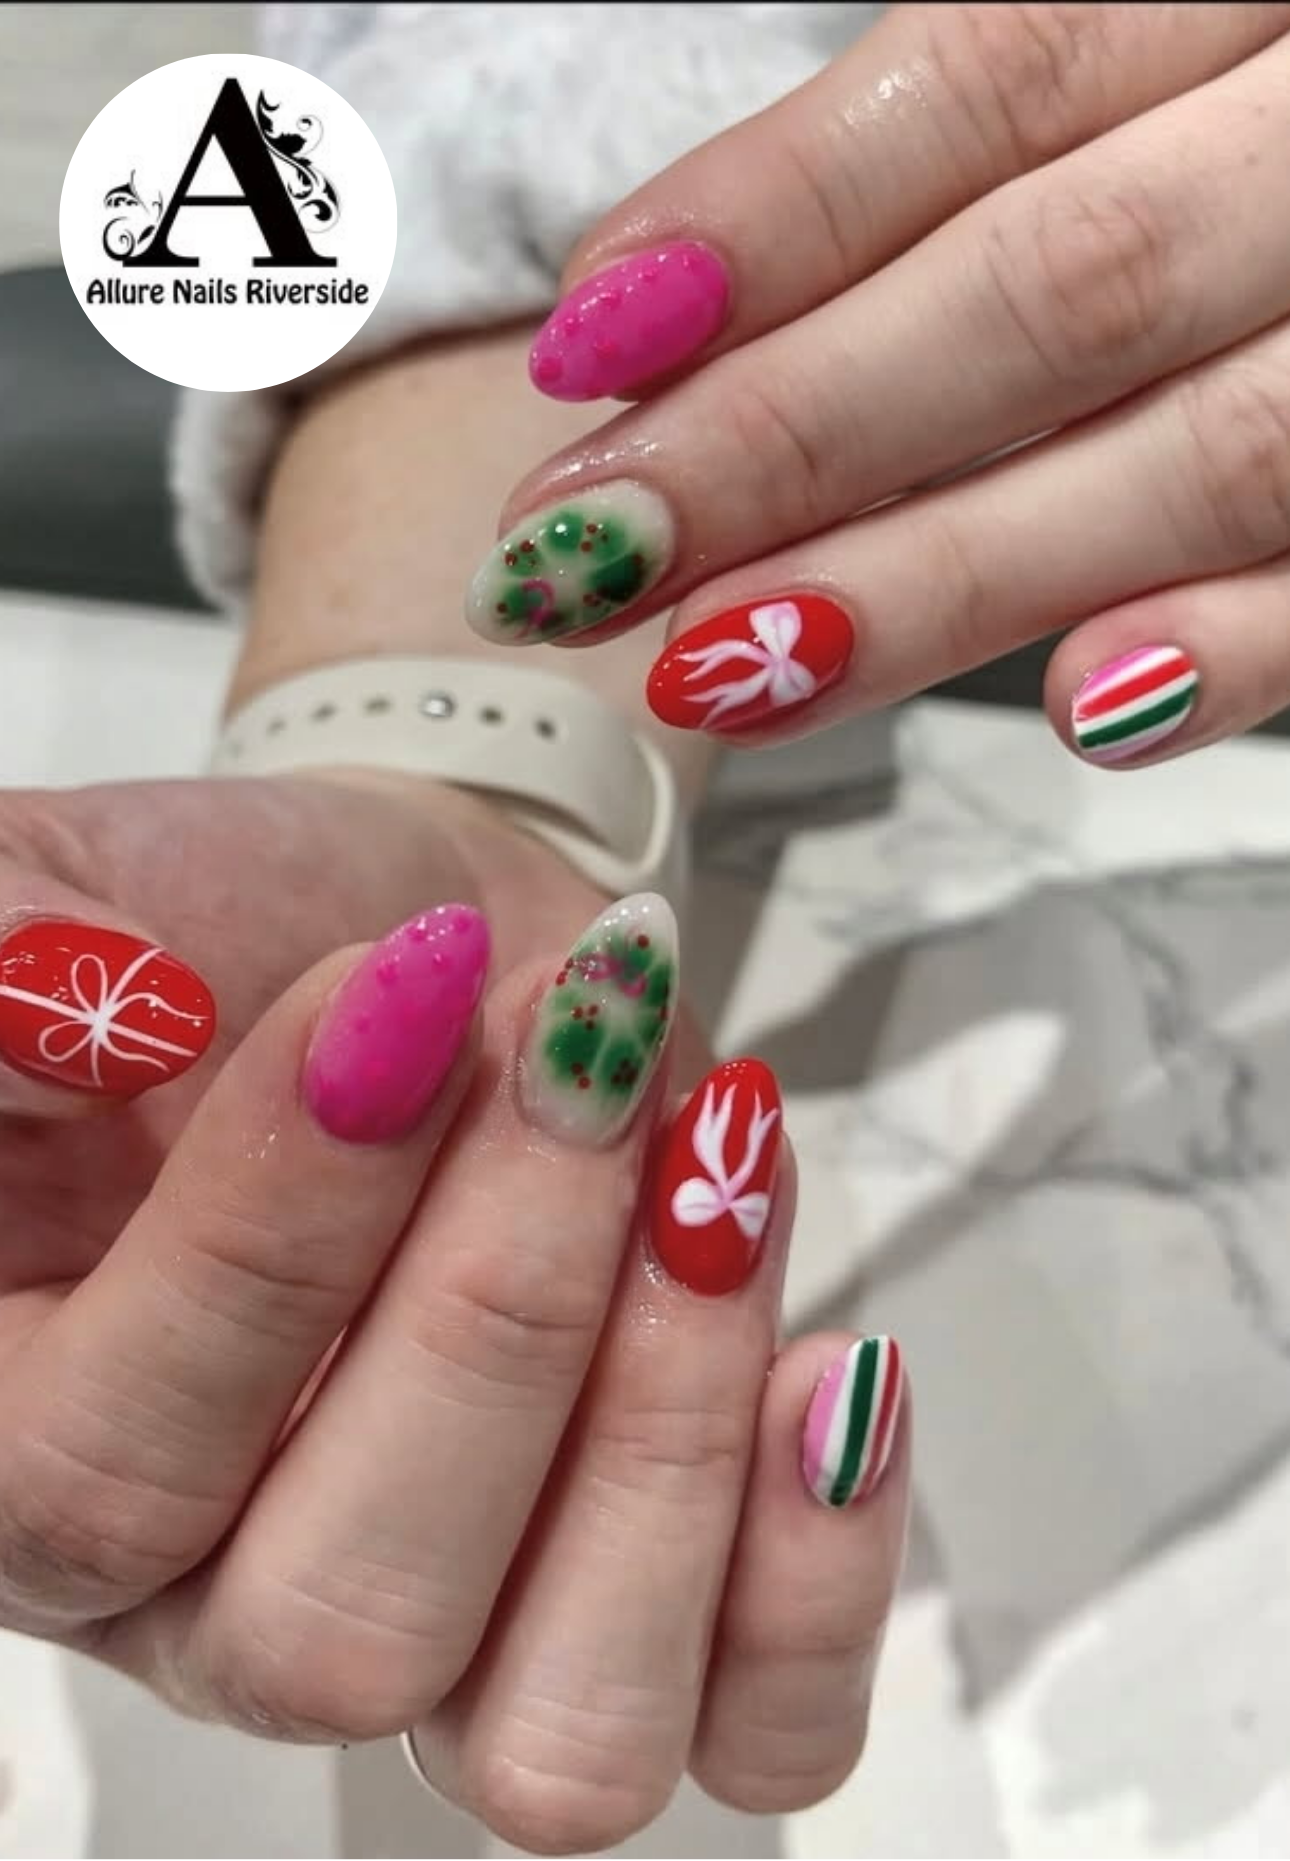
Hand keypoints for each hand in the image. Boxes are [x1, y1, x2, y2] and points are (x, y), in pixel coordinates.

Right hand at [0, 774, 909, 1853]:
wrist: (433, 934)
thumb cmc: (240, 931)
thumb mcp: (76, 896)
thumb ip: (20, 953)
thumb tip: (79, 1008)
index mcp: (34, 1448)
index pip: (112, 1475)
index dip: (273, 1244)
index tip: (397, 1000)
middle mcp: (221, 1594)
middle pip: (345, 1626)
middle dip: (499, 1314)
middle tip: (574, 1058)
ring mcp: (450, 1625)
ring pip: (558, 1735)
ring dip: (663, 1433)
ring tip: (708, 1179)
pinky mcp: (646, 1596)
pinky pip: (750, 1730)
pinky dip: (819, 1580)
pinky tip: (829, 1368)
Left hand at [468, 2, 1289, 770]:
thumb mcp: (1197, 39)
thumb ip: (1030, 133)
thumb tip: (711, 302)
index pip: (998, 75)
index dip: (776, 214)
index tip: (585, 343)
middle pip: (1057, 287)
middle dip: (798, 435)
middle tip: (582, 556)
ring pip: (1199, 448)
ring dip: (948, 576)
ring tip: (726, 666)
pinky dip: (1254, 642)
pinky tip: (1088, 709)